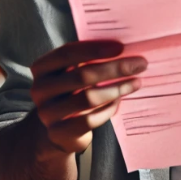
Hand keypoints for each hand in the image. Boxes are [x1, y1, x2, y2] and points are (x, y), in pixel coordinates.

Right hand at [30, 40, 146, 154]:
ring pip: (88, 98)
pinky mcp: (59, 133)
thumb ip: (90, 59)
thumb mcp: (74, 72)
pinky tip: (119, 102)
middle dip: (115, 68)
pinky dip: (108, 109)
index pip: (67, 53)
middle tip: (140, 64)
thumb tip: (126, 46)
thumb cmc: (73, 91)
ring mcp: (48, 113)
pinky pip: (89, 120)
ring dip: (117, 89)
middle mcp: (40, 89)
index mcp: (43, 68)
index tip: (121, 47)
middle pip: (82, 75)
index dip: (94, 49)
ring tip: (136, 82)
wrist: (58, 130)